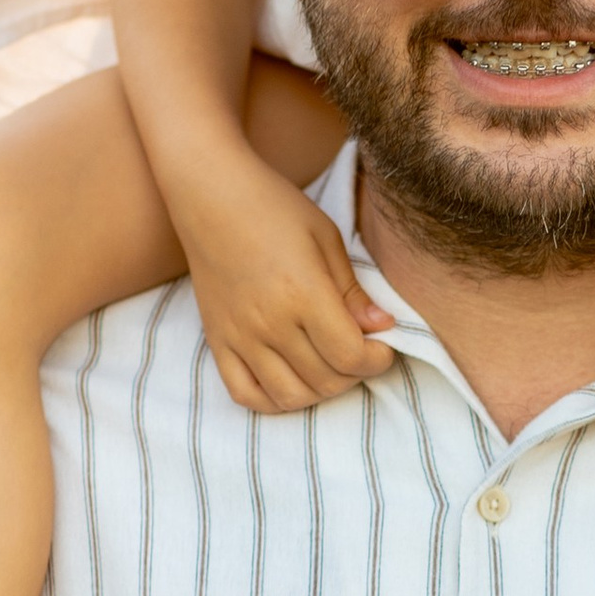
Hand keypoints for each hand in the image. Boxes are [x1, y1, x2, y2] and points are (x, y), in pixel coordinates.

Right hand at [175, 145, 397, 414]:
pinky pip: (246, 394)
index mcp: (303, 293)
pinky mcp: (217, 340)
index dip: (377, 359)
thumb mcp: (327, 238)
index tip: (384, 346)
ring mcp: (240, 336)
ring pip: (289, 396)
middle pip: (325, 380)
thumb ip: (353, 290)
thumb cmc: (275, 208)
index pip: (350, 355)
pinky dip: (274, 400)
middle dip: (355, 374)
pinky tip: (292, 380)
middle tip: (360, 352)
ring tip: (330, 366)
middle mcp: (270, 323)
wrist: (210, 194)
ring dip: (320, 391)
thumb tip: (383, 327)